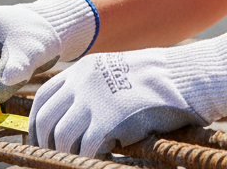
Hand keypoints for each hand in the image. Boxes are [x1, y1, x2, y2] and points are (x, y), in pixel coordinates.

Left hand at [29, 30, 226, 156]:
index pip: (44, 98)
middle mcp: (83, 82)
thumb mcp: (118, 73)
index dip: (38, 124)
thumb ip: (94, 88)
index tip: (41, 140)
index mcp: (85, 69)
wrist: (187, 77)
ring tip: (82, 158)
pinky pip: (85, 150)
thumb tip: (74, 117)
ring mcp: (94, 100)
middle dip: (45, 144)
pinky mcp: (108, 121)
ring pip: (62, 139)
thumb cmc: (160, 79)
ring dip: (68, 154)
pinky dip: (89, 158)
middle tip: (54, 158)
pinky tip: (105, 154)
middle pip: (46, 120)